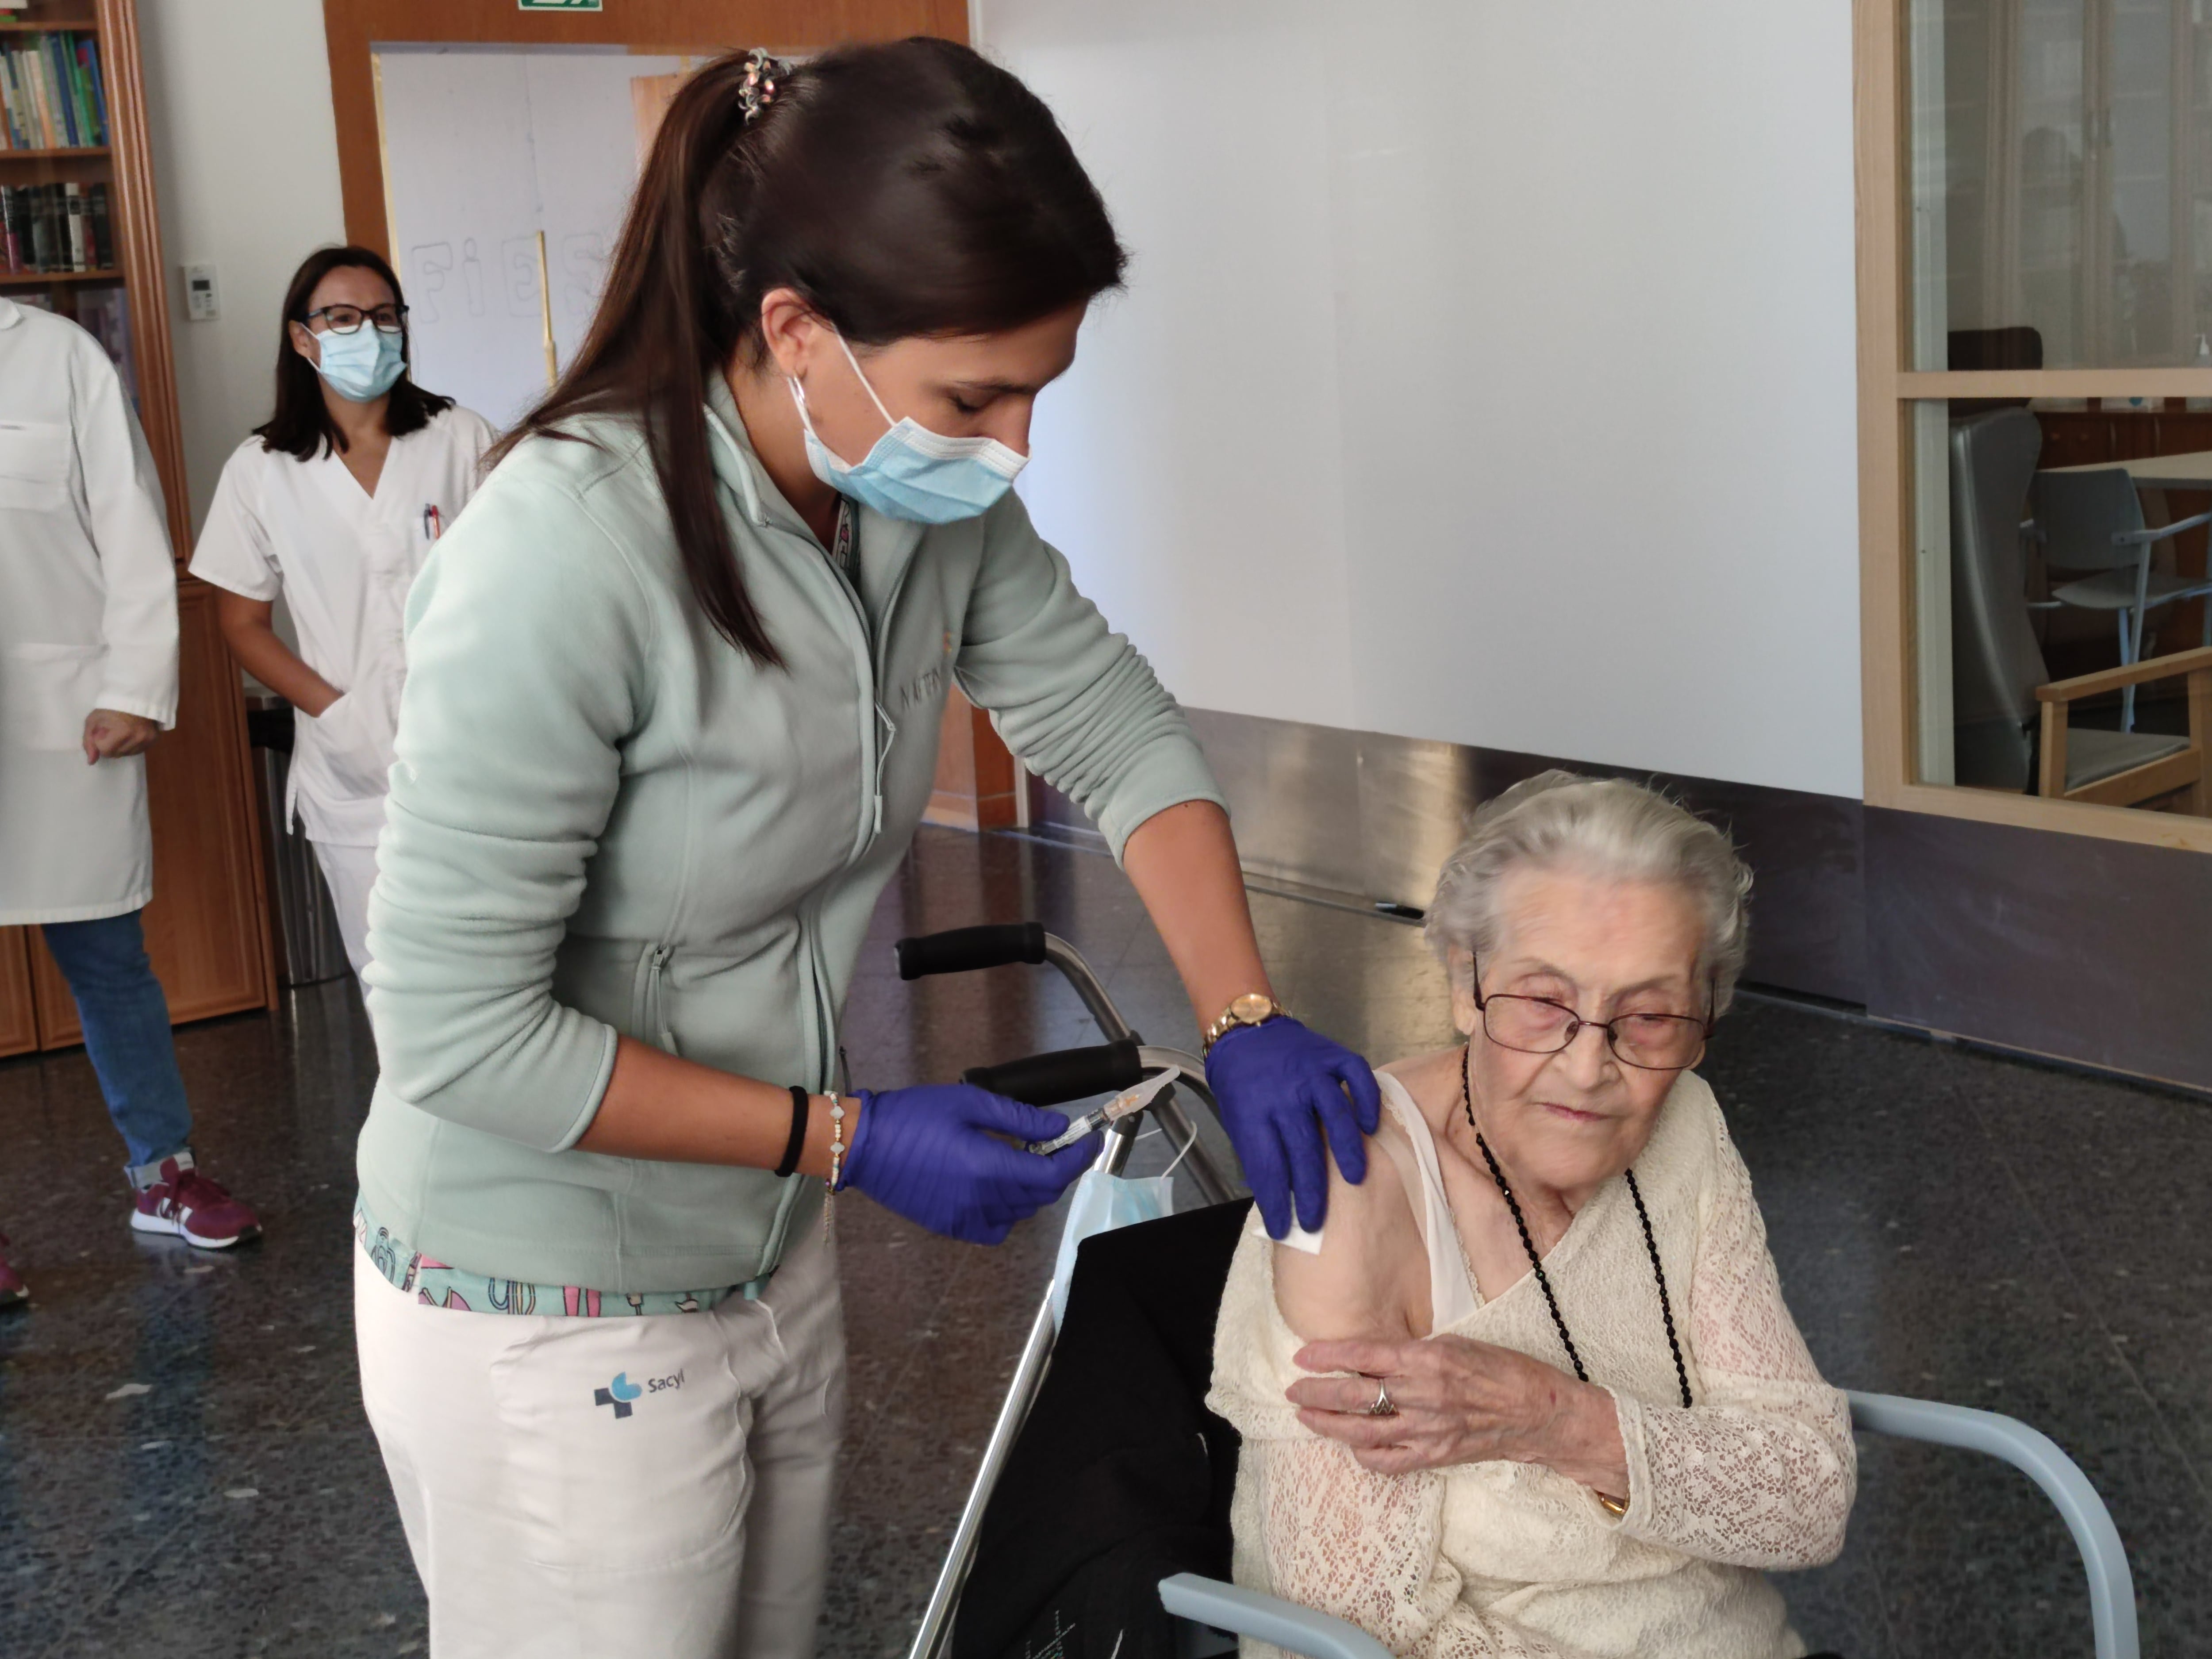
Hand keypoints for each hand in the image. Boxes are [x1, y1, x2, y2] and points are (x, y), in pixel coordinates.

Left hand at [81, 708, 159, 762]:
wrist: (134, 696)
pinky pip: (138, 751)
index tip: (102, 731)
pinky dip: (132, 745)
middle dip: (110, 745)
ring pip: (127, 754)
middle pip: (116, 754)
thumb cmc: (110, 707)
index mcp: (123, 732)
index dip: (100, 742)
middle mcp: (138, 738)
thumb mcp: (93, 721)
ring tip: (122, 732)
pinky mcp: (154, 739)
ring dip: (121, 746)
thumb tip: (91, 762)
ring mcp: (148, 739)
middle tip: (112, 731)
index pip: (105, 751)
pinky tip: (131, 734)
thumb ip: (89, 741)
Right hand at [837, 1084, 1097, 1244]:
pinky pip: (995, 1228)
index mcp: (988, 1168)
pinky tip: (998, 1188)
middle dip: (1058, 1168)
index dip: (1078, 1157)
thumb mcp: (970, 1102)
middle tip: (1057, 1142)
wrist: (862, 1145)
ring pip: (1021, 1212)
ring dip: (1033, 1188)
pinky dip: (1008, 1211)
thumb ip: (1019, 1117)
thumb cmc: (914, 1116)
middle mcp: (981, 1200)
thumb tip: (1058, 1125)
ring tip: (1024, 1159)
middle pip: (1041, 1194)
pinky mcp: (950, 1226)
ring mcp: (965, 1218)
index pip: (1052, 1174)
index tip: (1089, 1138)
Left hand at [1205, 1017, 1379, 1237]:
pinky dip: (1367, 1101)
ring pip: (1334, 1114)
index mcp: (1252, 1110)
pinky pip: (1357, 1076)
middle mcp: (1283, 1092)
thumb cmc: (1240, 1083)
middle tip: (1317, 1222)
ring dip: (1346, 1150)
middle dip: (1310, 1192)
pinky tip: (1370, 1126)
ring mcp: (1310, 1071)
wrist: (1245, 1030)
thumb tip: (1278, 1198)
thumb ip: (1257, 1152)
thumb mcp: (1236, 1119)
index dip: (1275, 1202)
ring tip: (1353, 1180)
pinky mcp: (1331, 1055)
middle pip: (1302, 1149)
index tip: (1283, 1229)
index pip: (1267, 1166)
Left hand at [1287, 1335, 1626, 1492]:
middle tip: (1293, 1389)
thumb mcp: (1453, 1342)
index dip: (1327, 1355)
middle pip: (1354, 1395)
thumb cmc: (1498, 1368)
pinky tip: (1351, 1446)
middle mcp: (1423, 1394)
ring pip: (1362, 1431)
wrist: (1536, 1412)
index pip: (1363, 1354)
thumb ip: (1411, 1351)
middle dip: (1316, 1392)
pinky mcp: (1435, 1456)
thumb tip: (1369, 1355)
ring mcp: (1427, 1429)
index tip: (1302, 1356)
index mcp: (1427, 1358)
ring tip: (1306, 1416)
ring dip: (1328, 1424)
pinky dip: (1364, 1455)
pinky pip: (1388, 1462)